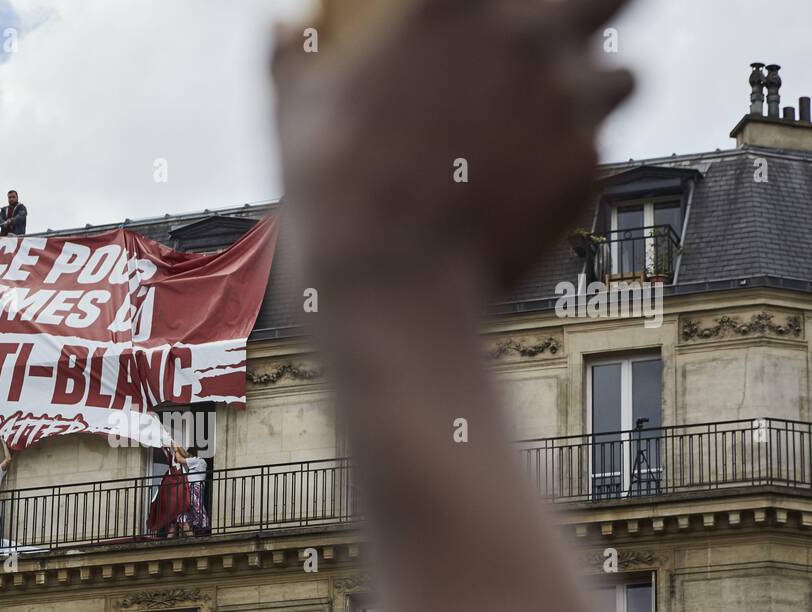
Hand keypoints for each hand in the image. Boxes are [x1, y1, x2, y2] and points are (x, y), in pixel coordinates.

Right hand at [274, 0, 632, 291]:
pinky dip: (578, 165)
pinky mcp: (587, 166)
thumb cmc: (334, 203)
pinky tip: (536, 191)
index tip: (502, 16)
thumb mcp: (294, 121)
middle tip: (568, 41)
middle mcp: (523, 38)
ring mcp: (565, 102)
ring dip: (600, 91)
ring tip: (563, 121)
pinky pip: (605, 152)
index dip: (512, 0)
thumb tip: (275, 31)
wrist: (391, 293)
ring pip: (625, 75)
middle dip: (596, 15)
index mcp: (448, 6)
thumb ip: (292, 63)